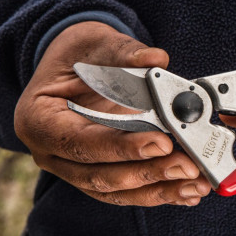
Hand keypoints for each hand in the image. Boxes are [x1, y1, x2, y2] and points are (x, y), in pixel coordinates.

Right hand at [15, 21, 210, 205]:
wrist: (73, 67)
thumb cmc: (77, 55)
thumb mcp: (94, 42)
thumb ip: (123, 52)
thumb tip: (155, 59)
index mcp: (39, 119)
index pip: (80, 142)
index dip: (121, 147)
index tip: (161, 142)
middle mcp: (51, 153)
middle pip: (100, 176)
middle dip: (148, 172)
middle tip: (187, 165)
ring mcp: (72, 170)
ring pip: (116, 191)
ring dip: (159, 189)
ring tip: (196, 183)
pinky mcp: (96, 177)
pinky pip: (127, 192)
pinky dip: (159, 192)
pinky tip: (187, 191)